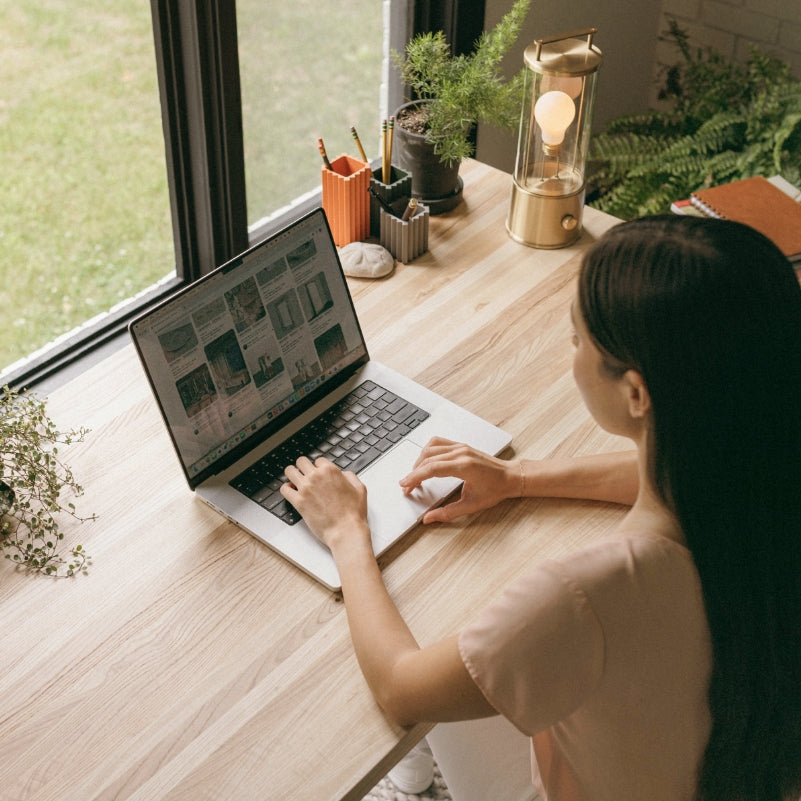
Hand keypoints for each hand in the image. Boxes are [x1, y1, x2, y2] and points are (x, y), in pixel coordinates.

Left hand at [281, 457, 369, 551]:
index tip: (318, 473)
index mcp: (330, 470)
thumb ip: (350, 476)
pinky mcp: (298, 502)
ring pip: (289, 471)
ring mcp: (305, 488)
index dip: (319, 467)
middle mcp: (316, 476)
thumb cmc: (353, 513)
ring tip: (295, 480)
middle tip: (305, 473)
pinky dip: (286, 488)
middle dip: (303, 467)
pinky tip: (291, 491)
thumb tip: (343, 474)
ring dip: (292, 474)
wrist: (345, 530)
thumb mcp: (359, 488)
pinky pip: (284, 489)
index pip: (318, 460)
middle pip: (301, 461)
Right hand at [399, 437, 518, 523]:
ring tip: (415, 476)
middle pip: (428, 458)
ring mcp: (460, 447)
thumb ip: (447, 513)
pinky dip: (427, 452)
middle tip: (407, 486)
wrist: (510, 476)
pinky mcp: (461, 445)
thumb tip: (429, 519)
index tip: (405, 485)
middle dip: (414, 473)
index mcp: (464, 466)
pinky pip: (438, 443)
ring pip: (430, 448)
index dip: (415, 477)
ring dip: (419, 461)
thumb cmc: (495, 490)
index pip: (432, 468)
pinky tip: (425, 462)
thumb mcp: (471, 505)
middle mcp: (461, 453)